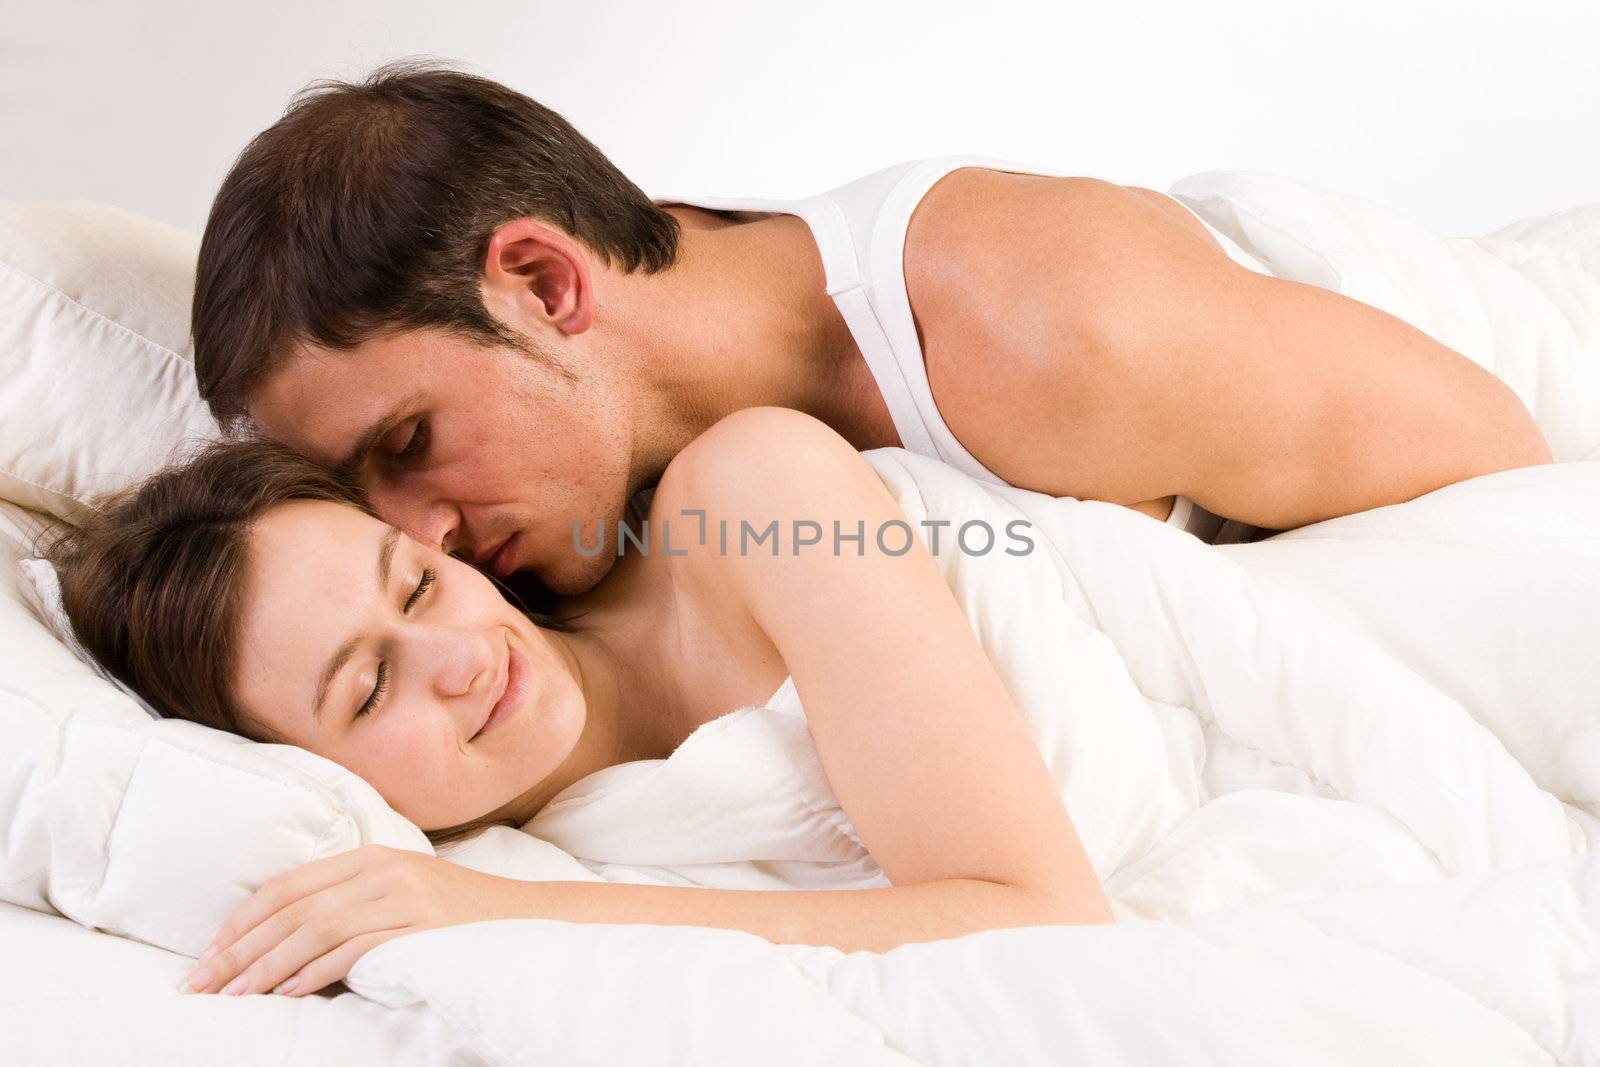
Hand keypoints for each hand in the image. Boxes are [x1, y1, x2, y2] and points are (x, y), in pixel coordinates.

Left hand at [180, 844, 525, 996]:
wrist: (525, 917)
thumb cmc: (457, 916)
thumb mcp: (401, 894)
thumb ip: (352, 903)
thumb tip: (284, 940)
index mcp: (370, 857)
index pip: (288, 886)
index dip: (242, 921)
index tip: (208, 955)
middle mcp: (382, 870)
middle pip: (293, 910)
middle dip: (240, 949)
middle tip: (201, 984)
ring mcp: (403, 896)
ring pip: (315, 929)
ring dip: (266, 966)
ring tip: (233, 996)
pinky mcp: (420, 927)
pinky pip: (355, 949)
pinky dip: (315, 972)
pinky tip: (288, 992)